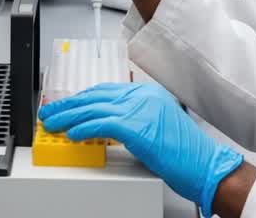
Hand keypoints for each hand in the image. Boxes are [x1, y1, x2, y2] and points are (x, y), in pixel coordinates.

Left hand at [40, 83, 242, 216]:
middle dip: (68, 105)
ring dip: (69, 117)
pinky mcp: (138, 126)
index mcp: (146, 93)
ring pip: (94, 108)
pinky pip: (102, 124)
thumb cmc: (184, 152)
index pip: (104, 90)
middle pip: (95, 96)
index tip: (66, 105)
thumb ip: (131, 119)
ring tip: (53, 124)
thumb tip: (102, 125)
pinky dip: (84, 129)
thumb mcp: (155, 127)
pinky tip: (72, 135)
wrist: (204, 164)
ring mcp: (140, 109)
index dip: (81, 98)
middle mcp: (143, 96)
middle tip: (50, 112)